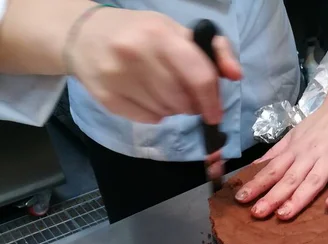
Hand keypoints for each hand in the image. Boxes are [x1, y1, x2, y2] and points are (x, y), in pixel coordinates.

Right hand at [68, 8, 241, 123]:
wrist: (84, 36)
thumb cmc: (140, 33)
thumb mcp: (177, 32)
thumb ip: (213, 51)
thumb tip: (236, 75)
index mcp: (159, 34)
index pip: (198, 76)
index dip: (212, 100)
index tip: (215, 114)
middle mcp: (136, 54)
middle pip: (182, 101)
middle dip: (192, 105)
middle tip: (186, 97)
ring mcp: (118, 77)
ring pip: (166, 113)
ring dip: (173, 110)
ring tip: (164, 93)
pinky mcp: (107, 98)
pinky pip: (147, 120)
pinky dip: (155, 115)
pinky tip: (147, 98)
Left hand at [235, 76, 327, 219]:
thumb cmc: (323, 122)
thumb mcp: (296, 134)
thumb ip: (277, 152)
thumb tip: (255, 166)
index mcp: (296, 150)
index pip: (272, 170)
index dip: (256, 184)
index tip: (241, 199)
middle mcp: (311, 155)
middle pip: (289, 178)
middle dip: (272, 196)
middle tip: (256, 213)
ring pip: (313, 181)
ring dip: (298, 198)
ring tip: (283, 214)